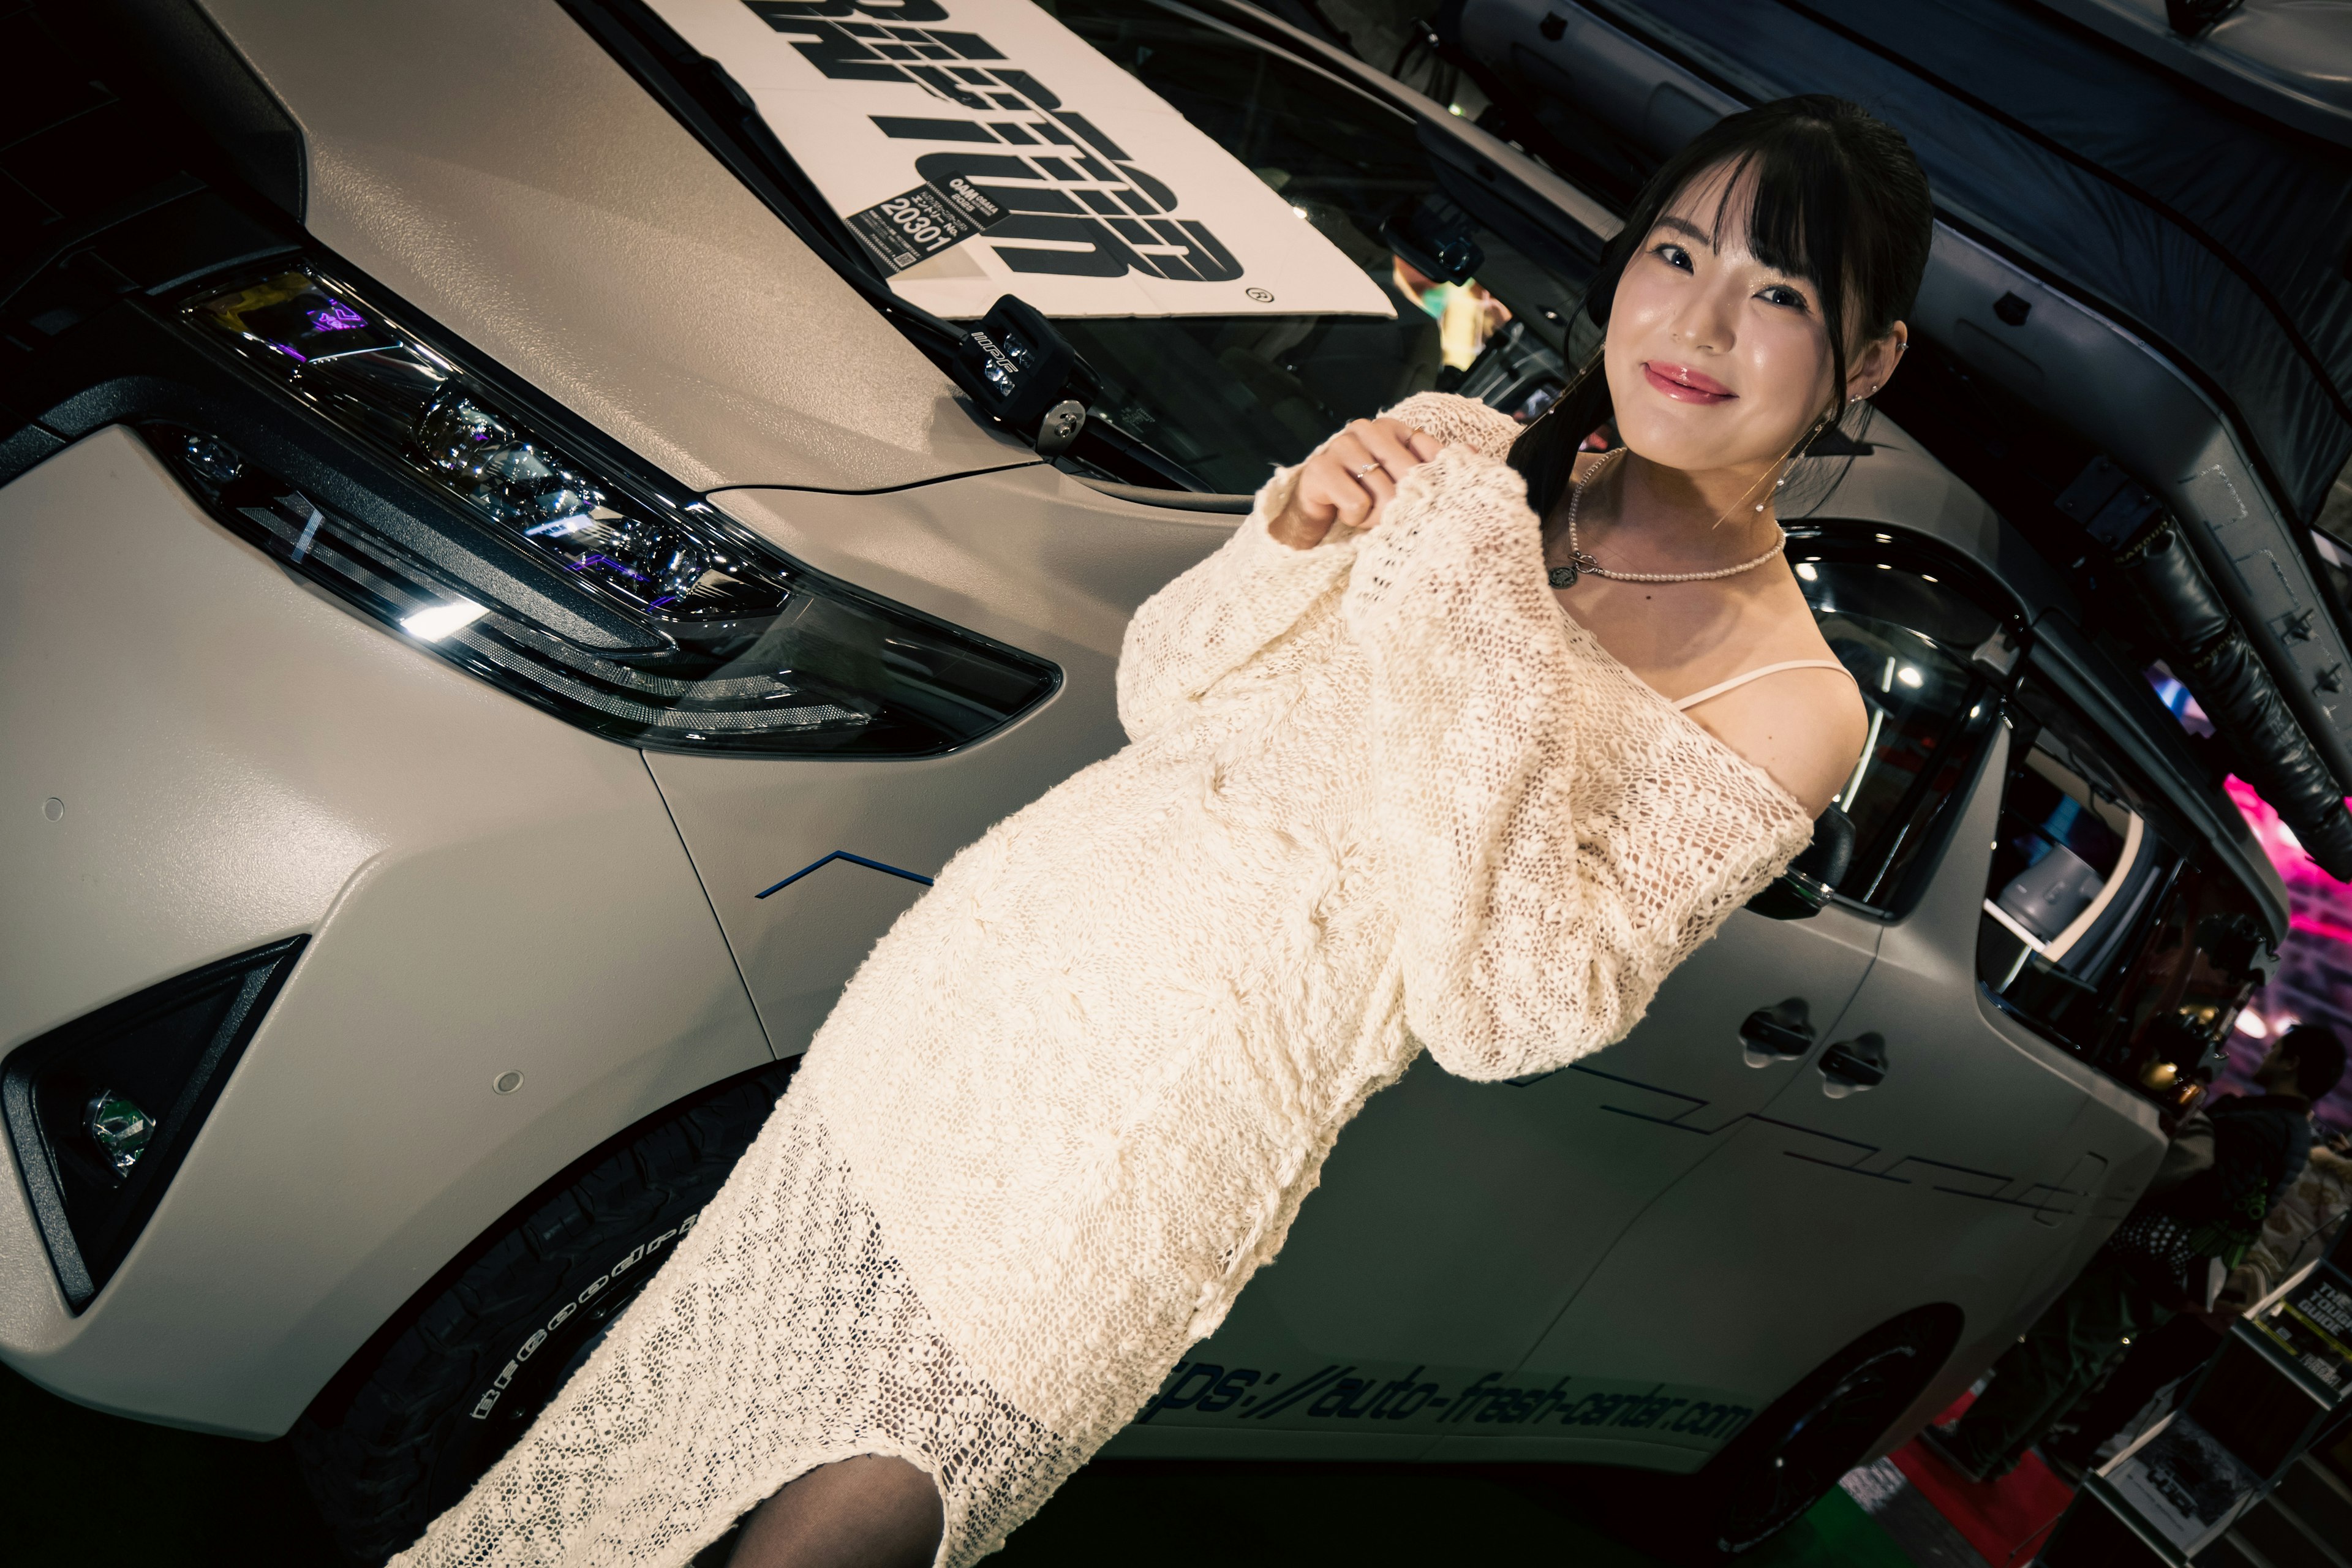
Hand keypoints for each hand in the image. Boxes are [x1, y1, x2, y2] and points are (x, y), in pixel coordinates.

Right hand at [1270, 418, 1442, 548]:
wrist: (1317, 516)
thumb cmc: (1365, 497)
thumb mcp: (1403, 482)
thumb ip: (1435, 467)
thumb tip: (1473, 453)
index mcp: (1391, 428)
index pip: (1428, 450)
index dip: (1431, 482)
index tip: (1427, 500)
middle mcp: (1366, 429)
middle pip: (1409, 475)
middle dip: (1403, 505)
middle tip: (1389, 515)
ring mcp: (1341, 446)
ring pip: (1384, 493)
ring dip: (1377, 515)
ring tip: (1366, 514)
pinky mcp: (1320, 469)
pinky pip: (1357, 503)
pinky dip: (1355, 518)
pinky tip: (1346, 513)